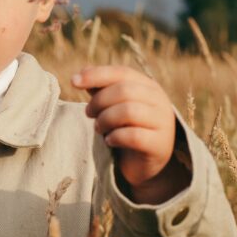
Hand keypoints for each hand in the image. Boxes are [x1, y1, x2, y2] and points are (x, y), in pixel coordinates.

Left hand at [72, 65, 190, 204]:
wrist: (144, 163)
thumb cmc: (126, 128)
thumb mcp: (114, 106)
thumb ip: (101, 89)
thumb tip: (83, 72)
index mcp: (148, 86)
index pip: (122, 72)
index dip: (97, 75)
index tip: (73, 82)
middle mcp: (159, 101)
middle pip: (124, 90)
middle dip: (99, 101)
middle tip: (88, 113)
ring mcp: (162, 122)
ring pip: (129, 111)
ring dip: (105, 119)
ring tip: (98, 128)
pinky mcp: (159, 144)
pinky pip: (134, 136)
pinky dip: (115, 137)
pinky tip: (110, 141)